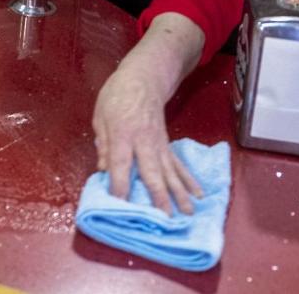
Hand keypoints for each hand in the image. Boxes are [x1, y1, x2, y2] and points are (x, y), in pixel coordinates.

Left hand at [92, 64, 202, 215]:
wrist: (143, 80)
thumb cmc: (116, 97)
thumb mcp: (100, 116)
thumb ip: (102, 144)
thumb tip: (103, 170)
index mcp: (122, 133)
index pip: (120, 162)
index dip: (119, 183)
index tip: (120, 203)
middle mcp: (144, 141)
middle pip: (151, 171)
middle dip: (157, 196)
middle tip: (164, 218)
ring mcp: (159, 144)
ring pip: (170, 172)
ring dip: (179, 194)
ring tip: (187, 213)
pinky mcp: (167, 145)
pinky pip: (178, 165)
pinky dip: (189, 181)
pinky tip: (198, 195)